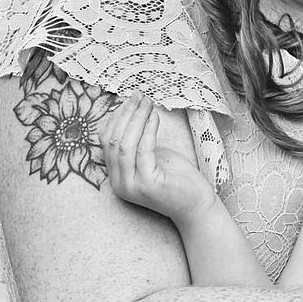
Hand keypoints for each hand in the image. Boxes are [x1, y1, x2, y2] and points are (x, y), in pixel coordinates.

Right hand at [100, 94, 215, 227]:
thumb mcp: (152, 156)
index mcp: (116, 176)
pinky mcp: (147, 185)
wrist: (196, 204)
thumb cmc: (177, 178)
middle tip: (139, 96)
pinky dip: (148, 131)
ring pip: (124, 144)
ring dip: (136, 119)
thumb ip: (138, 141)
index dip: (116, 117)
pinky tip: (156, 118)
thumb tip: (132, 111)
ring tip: (148, 103)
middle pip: (113, 140)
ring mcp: (131, 186)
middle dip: (126, 114)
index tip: (131, 99)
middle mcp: (118, 183)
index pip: (105, 141)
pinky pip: (143, 151)